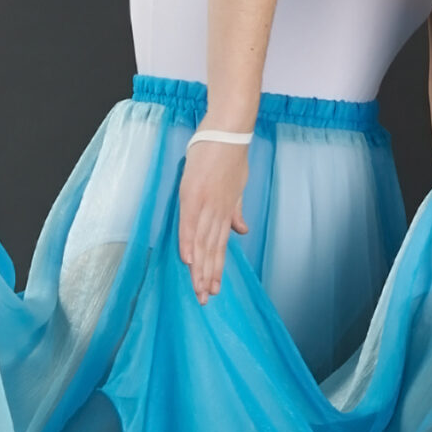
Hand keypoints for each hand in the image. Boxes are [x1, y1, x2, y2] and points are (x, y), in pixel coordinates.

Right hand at [178, 138, 251, 299]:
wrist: (229, 130)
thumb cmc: (230, 156)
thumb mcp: (238, 186)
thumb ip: (236, 211)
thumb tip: (242, 231)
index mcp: (224, 211)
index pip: (219, 246)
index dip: (217, 268)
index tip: (215, 289)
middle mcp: (216, 211)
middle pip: (211, 250)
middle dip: (208, 276)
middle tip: (205, 300)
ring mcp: (205, 203)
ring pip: (203, 242)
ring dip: (200, 267)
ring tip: (199, 289)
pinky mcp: (194, 193)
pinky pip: (190, 223)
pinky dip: (189, 242)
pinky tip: (188, 260)